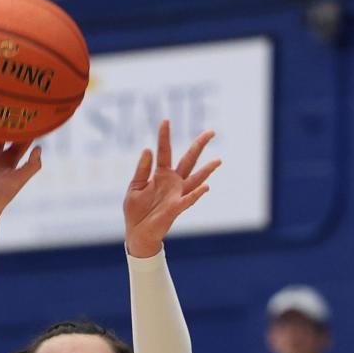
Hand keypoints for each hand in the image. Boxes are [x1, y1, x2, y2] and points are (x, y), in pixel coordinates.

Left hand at [123, 123, 219, 257]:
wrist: (137, 233)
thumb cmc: (136, 210)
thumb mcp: (135, 186)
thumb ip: (142, 169)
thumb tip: (148, 149)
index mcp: (161, 174)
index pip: (165, 151)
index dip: (164, 136)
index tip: (166, 120)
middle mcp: (173, 182)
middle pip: (189, 160)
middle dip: (199, 146)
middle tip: (211, 132)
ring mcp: (176, 194)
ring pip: (195, 179)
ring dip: (207, 170)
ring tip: (218, 160)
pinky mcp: (176, 208)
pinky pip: (188, 200)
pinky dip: (197, 194)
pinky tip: (207, 187)